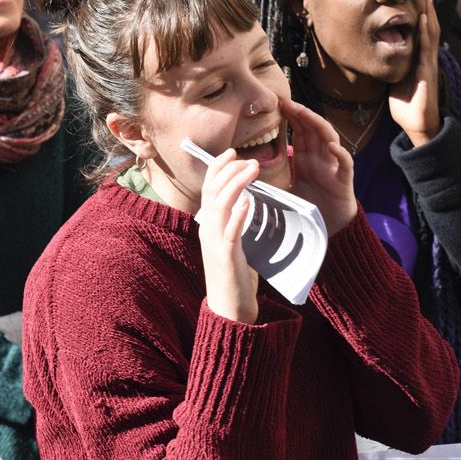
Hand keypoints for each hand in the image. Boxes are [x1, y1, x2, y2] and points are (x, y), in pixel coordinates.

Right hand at [195, 150, 262, 323]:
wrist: (228, 307)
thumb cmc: (233, 275)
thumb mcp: (231, 243)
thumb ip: (235, 223)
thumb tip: (248, 201)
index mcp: (208, 225)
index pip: (208, 188)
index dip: (218, 167)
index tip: (232, 152)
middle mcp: (208, 230)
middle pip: (212, 191)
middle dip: (229, 170)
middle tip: (249, 159)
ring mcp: (215, 242)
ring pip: (220, 205)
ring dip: (237, 184)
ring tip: (253, 170)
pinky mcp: (226, 257)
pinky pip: (231, 232)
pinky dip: (238, 215)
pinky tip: (249, 202)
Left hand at [283, 99, 357, 233]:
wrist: (331, 227)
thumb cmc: (311, 207)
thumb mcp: (287, 190)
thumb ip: (273, 180)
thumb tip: (247, 175)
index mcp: (306, 159)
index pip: (300, 132)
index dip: (293, 117)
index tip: (280, 105)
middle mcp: (320, 158)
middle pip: (313, 129)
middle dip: (302, 114)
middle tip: (289, 102)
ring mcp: (333, 167)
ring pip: (329, 139)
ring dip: (318, 125)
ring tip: (306, 114)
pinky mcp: (343, 180)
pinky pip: (346, 163)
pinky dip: (341, 153)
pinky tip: (332, 147)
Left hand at [388, 0, 440, 147]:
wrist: (417, 124)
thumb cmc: (406, 103)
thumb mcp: (395, 78)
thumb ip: (392, 64)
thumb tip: (380, 53)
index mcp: (418, 57)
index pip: (420, 29)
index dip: (420, 10)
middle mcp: (426, 56)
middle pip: (429, 24)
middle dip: (427, 4)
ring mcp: (428, 63)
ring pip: (431, 31)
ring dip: (429, 10)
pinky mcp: (427, 72)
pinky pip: (427, 49)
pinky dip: (426, 32)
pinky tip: (424, 18)